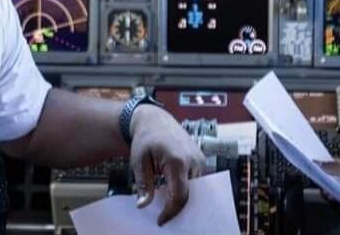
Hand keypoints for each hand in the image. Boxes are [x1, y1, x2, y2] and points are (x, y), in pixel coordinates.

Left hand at [129, 106, 204, 224]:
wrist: (155, 118)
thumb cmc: (145, 138)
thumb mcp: (139, 161)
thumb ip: (144, 184)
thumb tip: (143, 205)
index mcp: (177, 160)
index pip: (180, 196)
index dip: (171, 212)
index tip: (160, 221)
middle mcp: (193, 160)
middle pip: (190, 195)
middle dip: (177, 209)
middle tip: (163, 217)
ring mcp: (199, 159)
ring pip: (195, 189)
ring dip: (182, 198)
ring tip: (166, 206)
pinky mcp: (199, 159)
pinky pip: (196, 181)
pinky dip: (185, 189)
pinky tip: (172, 193)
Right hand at [320, 160, 339, 212]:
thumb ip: (334, 167)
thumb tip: (318, 162)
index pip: (331, 163)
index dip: (322, 166)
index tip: (313, 170)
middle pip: (332, 179)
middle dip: (326, 185)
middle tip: (325, 190)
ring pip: (336, 192)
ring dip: (333, 196)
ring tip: (333, 198)